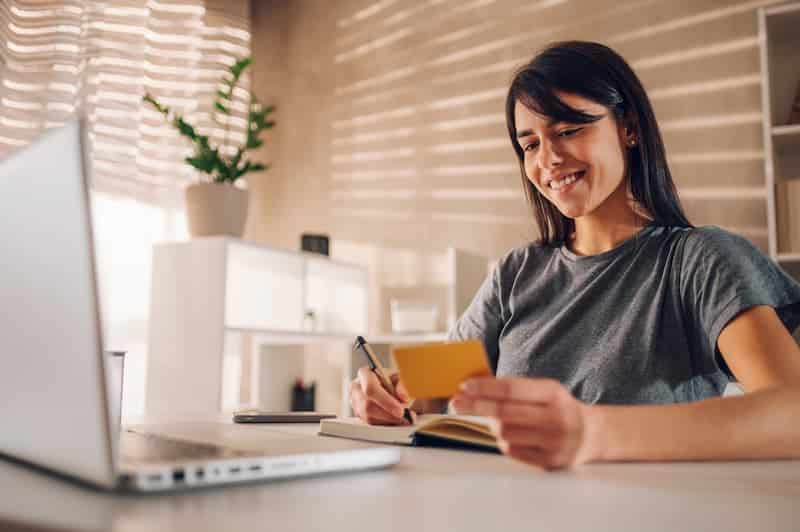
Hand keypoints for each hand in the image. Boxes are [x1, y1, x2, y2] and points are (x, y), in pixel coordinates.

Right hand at [349, 367, 412, 424]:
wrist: (378, 383)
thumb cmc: (387, 379)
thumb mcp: (396, 377)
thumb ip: (400, 386)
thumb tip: (404, 399)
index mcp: (364, 374)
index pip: (371, 388)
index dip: (386, 401)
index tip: (400, 410)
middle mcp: (356, 388)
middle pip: (368, 406)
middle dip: (388, 415)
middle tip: (404, 418)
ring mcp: (354, 403)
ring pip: (368, 417)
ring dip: (387, 421)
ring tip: (402, 420)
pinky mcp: (357, 414)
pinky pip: (369, 423)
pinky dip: (384, 424)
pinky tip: (394, 420)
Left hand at [451, 377, 593, 469]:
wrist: (590, 434)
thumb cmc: (557, 407)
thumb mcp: (544, 390)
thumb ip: (516, 389)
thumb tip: (474, 387)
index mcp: (553, 393)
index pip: (512, 389)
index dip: (485, 388)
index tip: (463, 386)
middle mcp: (556, 417)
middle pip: (505, 412)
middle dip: (476, 406)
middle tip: (455, 402)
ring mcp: (554, 442)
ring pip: (505, 433)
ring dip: (492, 425)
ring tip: (495, 420)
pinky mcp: (550, 461)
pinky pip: (513, 451)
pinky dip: (505, 442)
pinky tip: (511, 436)